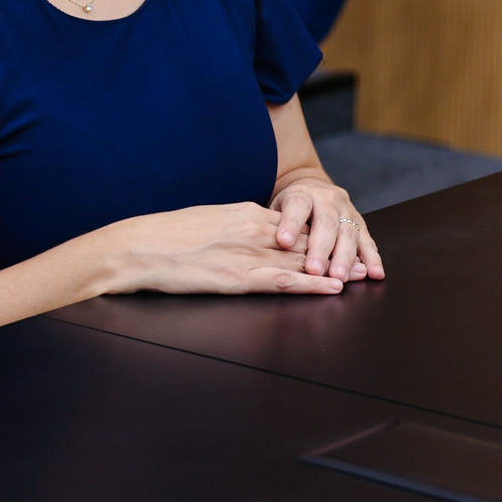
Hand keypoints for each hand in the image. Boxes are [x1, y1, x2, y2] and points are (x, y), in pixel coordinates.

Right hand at [105, 202, 350, 295]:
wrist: (137, 247)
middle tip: (364, 260)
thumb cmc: (162, 236)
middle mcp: (252, 229)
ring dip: (335, 269)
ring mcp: (247, 253)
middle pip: (305, 241)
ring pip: (302, 260)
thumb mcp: (203, 220)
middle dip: (338, 252)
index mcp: (243, 212)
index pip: (292, 225)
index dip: (320, 235)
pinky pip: (283, 281)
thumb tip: (244, 234)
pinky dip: (312, 284)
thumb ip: (231, 226)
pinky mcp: (237, 278)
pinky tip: (332, 288)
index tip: (339, 242)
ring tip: (360, 277)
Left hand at [270, 177, 383, 282]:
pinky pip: (368, 241)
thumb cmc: (289, 207)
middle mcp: (327, 200)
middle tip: (314, 270)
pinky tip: (375, 273)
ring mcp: (347, 211)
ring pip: (348, 233)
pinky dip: (372, 258)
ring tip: (340, 277)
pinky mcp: (360, 223)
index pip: (297, 206)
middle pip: (326, 223)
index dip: (291, 224)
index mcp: (302, 194)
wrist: (311, 188)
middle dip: (321, 248)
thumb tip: (267, 245)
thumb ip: (274, 225)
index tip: (284, 241)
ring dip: (346, 257)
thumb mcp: (275, 209)